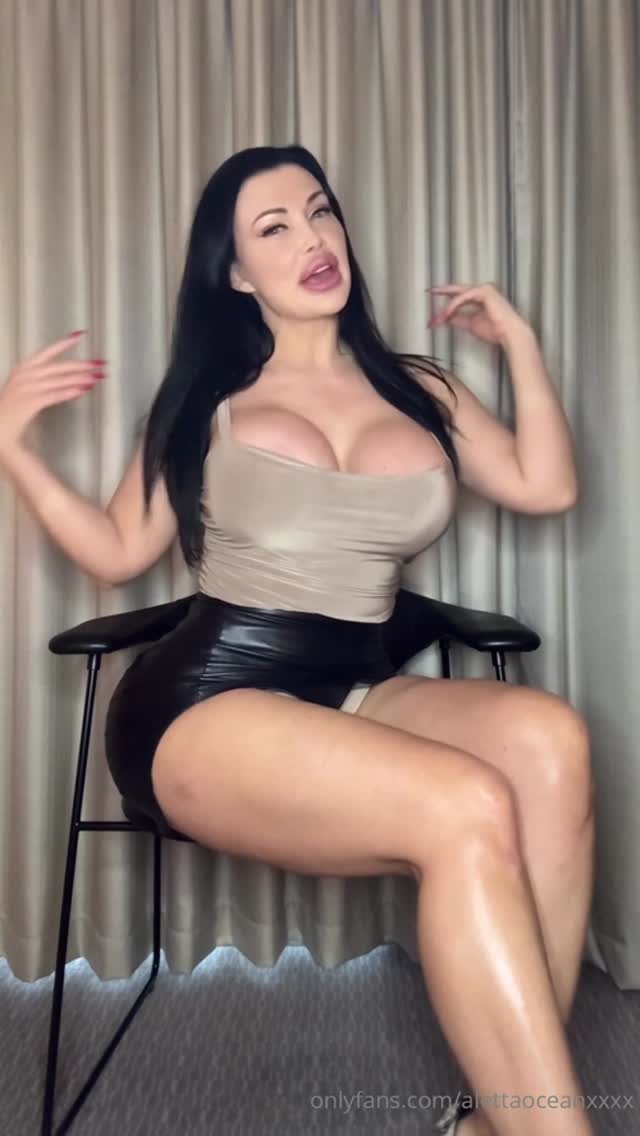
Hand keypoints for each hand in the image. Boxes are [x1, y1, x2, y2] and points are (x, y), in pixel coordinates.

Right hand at [0, 332, 106, 456]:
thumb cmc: (9, 412)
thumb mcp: (23, 389)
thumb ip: (41, 382)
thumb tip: (67, 382)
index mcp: (23, 369)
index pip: (47, 351)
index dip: (64, 343)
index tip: (79, 336)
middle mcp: (25, 375)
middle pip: (60, 366)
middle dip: (82, 365)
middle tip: (100, 364)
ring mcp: (28, 388)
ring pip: (61, 380)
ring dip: (82, 378)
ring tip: (98, 377)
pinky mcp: (31, 402)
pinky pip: (56, 394)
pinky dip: (71, 391)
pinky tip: (84, 390)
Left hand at [427, 282, 532, 346]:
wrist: (508, 333)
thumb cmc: (494, 330)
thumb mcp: (471, 324)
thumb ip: (459, 319)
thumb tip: (446, 317)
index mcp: (480, 297)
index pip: (460, 294)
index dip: (447, 295)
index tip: (433, 295)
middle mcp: (483, 290)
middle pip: (458, 290)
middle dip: (443, 293)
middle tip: (430, 291)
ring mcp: (484, 289)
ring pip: (460, 295)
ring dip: (448, 307)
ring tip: (439, 317)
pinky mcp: (485, 292)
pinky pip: (464, 297)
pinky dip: (455, 305)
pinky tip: (448, 313)